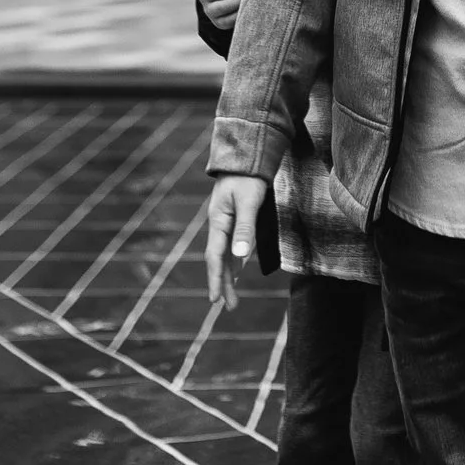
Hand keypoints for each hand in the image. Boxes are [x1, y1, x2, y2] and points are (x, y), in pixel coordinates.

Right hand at [205, 175, 271, 307]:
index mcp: (218, 221)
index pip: (215, 257)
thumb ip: (245, 228)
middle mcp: (219, 224)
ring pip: (225, 255)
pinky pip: (231, 247)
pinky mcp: (234, 219)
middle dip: (222, 284)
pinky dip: (233, 262)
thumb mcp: (249, 202)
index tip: (216, 300)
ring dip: (228, 276)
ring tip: (231, 298)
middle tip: (228, 308)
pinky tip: (237, 271)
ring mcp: (226, 222)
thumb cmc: (249, 177)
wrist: (248, 156)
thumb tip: (240, 257)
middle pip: (219, 260)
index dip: (215, 279)